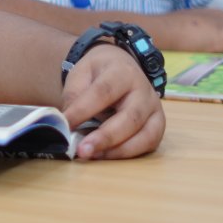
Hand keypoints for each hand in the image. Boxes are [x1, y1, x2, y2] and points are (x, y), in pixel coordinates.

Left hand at [61, 45, 163, 159]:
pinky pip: (148, 144)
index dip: (83, 111)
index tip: (65, 125)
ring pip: (145, 135)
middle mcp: (144, 91)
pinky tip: (106, 155)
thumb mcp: (81, 74)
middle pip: (130, 117)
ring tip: (93, 156)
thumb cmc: (99, 74)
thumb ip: (74, 97)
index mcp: (123, 72)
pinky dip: (128, 153)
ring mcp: (154, 109)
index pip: (103, 92)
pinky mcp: (158, 126)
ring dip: (118, 150)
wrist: (121, 67)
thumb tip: (66, 124)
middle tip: (82, 150)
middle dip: (105, 137)